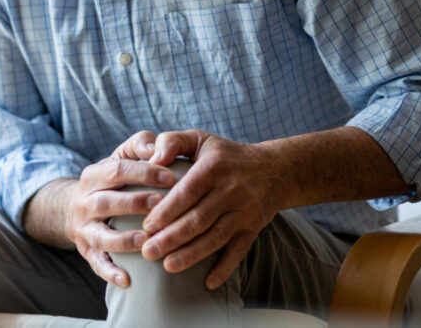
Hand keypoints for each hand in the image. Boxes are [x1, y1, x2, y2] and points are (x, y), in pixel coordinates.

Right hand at [65, 131, 177, 286]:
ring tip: (145, 241)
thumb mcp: (121, 157)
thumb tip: (157, 147)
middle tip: (160, 205)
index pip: (117, 170)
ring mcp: (84, 228)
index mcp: (93, 175)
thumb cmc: (113, 179)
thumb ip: (140, 145)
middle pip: (106, 202)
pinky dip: (110, 273)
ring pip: (100, 235)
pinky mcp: (86, 250)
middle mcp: (84, 201)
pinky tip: (128, 280)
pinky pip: (96, 263)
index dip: (145, 173)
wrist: (76, 206)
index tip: (173, 177)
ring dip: (123, 239)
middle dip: (133, 203)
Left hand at [112, 129, 284, 289]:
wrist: (274, 168)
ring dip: (191, 255)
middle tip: (147, 252)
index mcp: (214, 167)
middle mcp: (232, 190)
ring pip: (215, 237)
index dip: (166, 210)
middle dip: (171, 238)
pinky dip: (225, 268)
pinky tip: (208, 283)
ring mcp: (245, 211)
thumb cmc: (224, 154)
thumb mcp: (199, 138)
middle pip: (198, 219)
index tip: (146, 226)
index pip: (187, 192)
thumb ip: (171, 142)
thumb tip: (152, 160)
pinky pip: (239, 251)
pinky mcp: (254, 228)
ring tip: (167, 266)